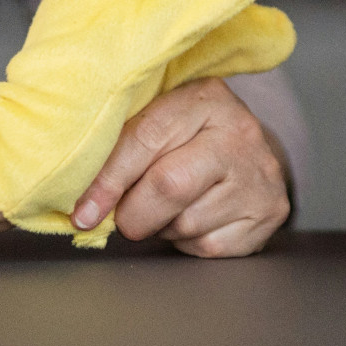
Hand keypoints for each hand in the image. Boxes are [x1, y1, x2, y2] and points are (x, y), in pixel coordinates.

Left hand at [70, 78, 289, 256]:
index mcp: (205, 98)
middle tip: (123, 217)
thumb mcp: (160, 120)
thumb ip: (121, 143)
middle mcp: (239, 133)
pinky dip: (187, 242)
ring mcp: (259, 175)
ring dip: (161, 226)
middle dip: (133, 212)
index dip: (108, 179)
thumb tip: (76, 194)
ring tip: (166, 208)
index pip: (146, 138)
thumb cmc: (187, 137)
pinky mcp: (268, 214)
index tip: (83, 210)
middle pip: (169, 186)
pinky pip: (208, 246)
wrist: (248, 152)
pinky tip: (192, 219)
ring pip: (186, 222)